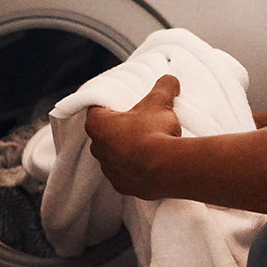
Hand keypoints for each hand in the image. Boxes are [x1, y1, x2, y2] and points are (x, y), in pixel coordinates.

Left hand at [84, 74, 182, 198]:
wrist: (167, 168)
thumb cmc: (155, 131)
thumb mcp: (160, 102)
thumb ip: (163, 87)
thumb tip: (170, 80)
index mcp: (98, 125)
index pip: (95, 110)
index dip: (108, 105)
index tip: (121, 104)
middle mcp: (98, 149)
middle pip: (104, 134)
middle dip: (117, 129)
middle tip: (137, 122)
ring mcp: (109, 170)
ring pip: (113, 156)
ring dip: (125, 150)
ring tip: (147, 145)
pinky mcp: (122, 186)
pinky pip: (125, 175)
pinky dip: (134, 169)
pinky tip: (150, 164)